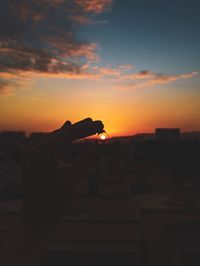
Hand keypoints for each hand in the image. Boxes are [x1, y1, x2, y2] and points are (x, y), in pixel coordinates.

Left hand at [21, 118, 103, 233]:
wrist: (37, 219)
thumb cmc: (56, 200)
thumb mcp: (75, 176)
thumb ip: (90, 157)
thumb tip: (106, 144)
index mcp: (41, 152)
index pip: (67, 134)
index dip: (86, 129)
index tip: (101, 124)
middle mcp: (33, 149)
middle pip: (62, 134)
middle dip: (81, 129)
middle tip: (98, 122)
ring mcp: (31, 153)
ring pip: (56, 138)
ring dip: (72, 133)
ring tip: (88, 124)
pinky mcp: (32, 158)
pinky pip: (50, 145)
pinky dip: (61, 140)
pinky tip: (68, 126)